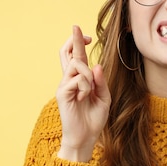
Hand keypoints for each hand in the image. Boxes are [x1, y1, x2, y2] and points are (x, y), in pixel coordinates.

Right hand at [56, 25, 110, 161]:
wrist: (86, 138)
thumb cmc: (94, 119)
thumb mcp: (104, 98)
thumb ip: (101, 82)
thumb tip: (96, 64)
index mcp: (80, 79)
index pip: (76, 57)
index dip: (78, 43)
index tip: (87, 36)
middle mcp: (69, 79)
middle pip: (66, 53)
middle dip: (73, 39)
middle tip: (76, 27)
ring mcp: (64, 85)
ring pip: (77, 65)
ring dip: (88, 75)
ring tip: (88, 92)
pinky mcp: (62, 93)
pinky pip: (77, 79)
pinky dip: (85, 87)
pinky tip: (82, 98)